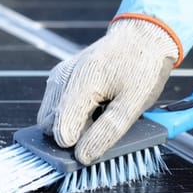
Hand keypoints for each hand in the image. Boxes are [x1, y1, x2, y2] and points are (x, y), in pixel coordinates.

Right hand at [37, 18, 178, 164]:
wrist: (143, 36)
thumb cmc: (142, 67)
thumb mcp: (134, 103)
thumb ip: (108, 130)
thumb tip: (83, 156)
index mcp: (80, 83)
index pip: (62, 133)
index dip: (79, 146)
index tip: (99, 144)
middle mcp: (62, 79)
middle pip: (49, 127)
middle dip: (73, 135)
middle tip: (103, 124)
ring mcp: (59, 76)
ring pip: (49, 118)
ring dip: (72, 124)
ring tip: (101, 112)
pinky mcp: (60, 77)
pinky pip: (55, 107)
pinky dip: (72, 114)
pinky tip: (94, 106)